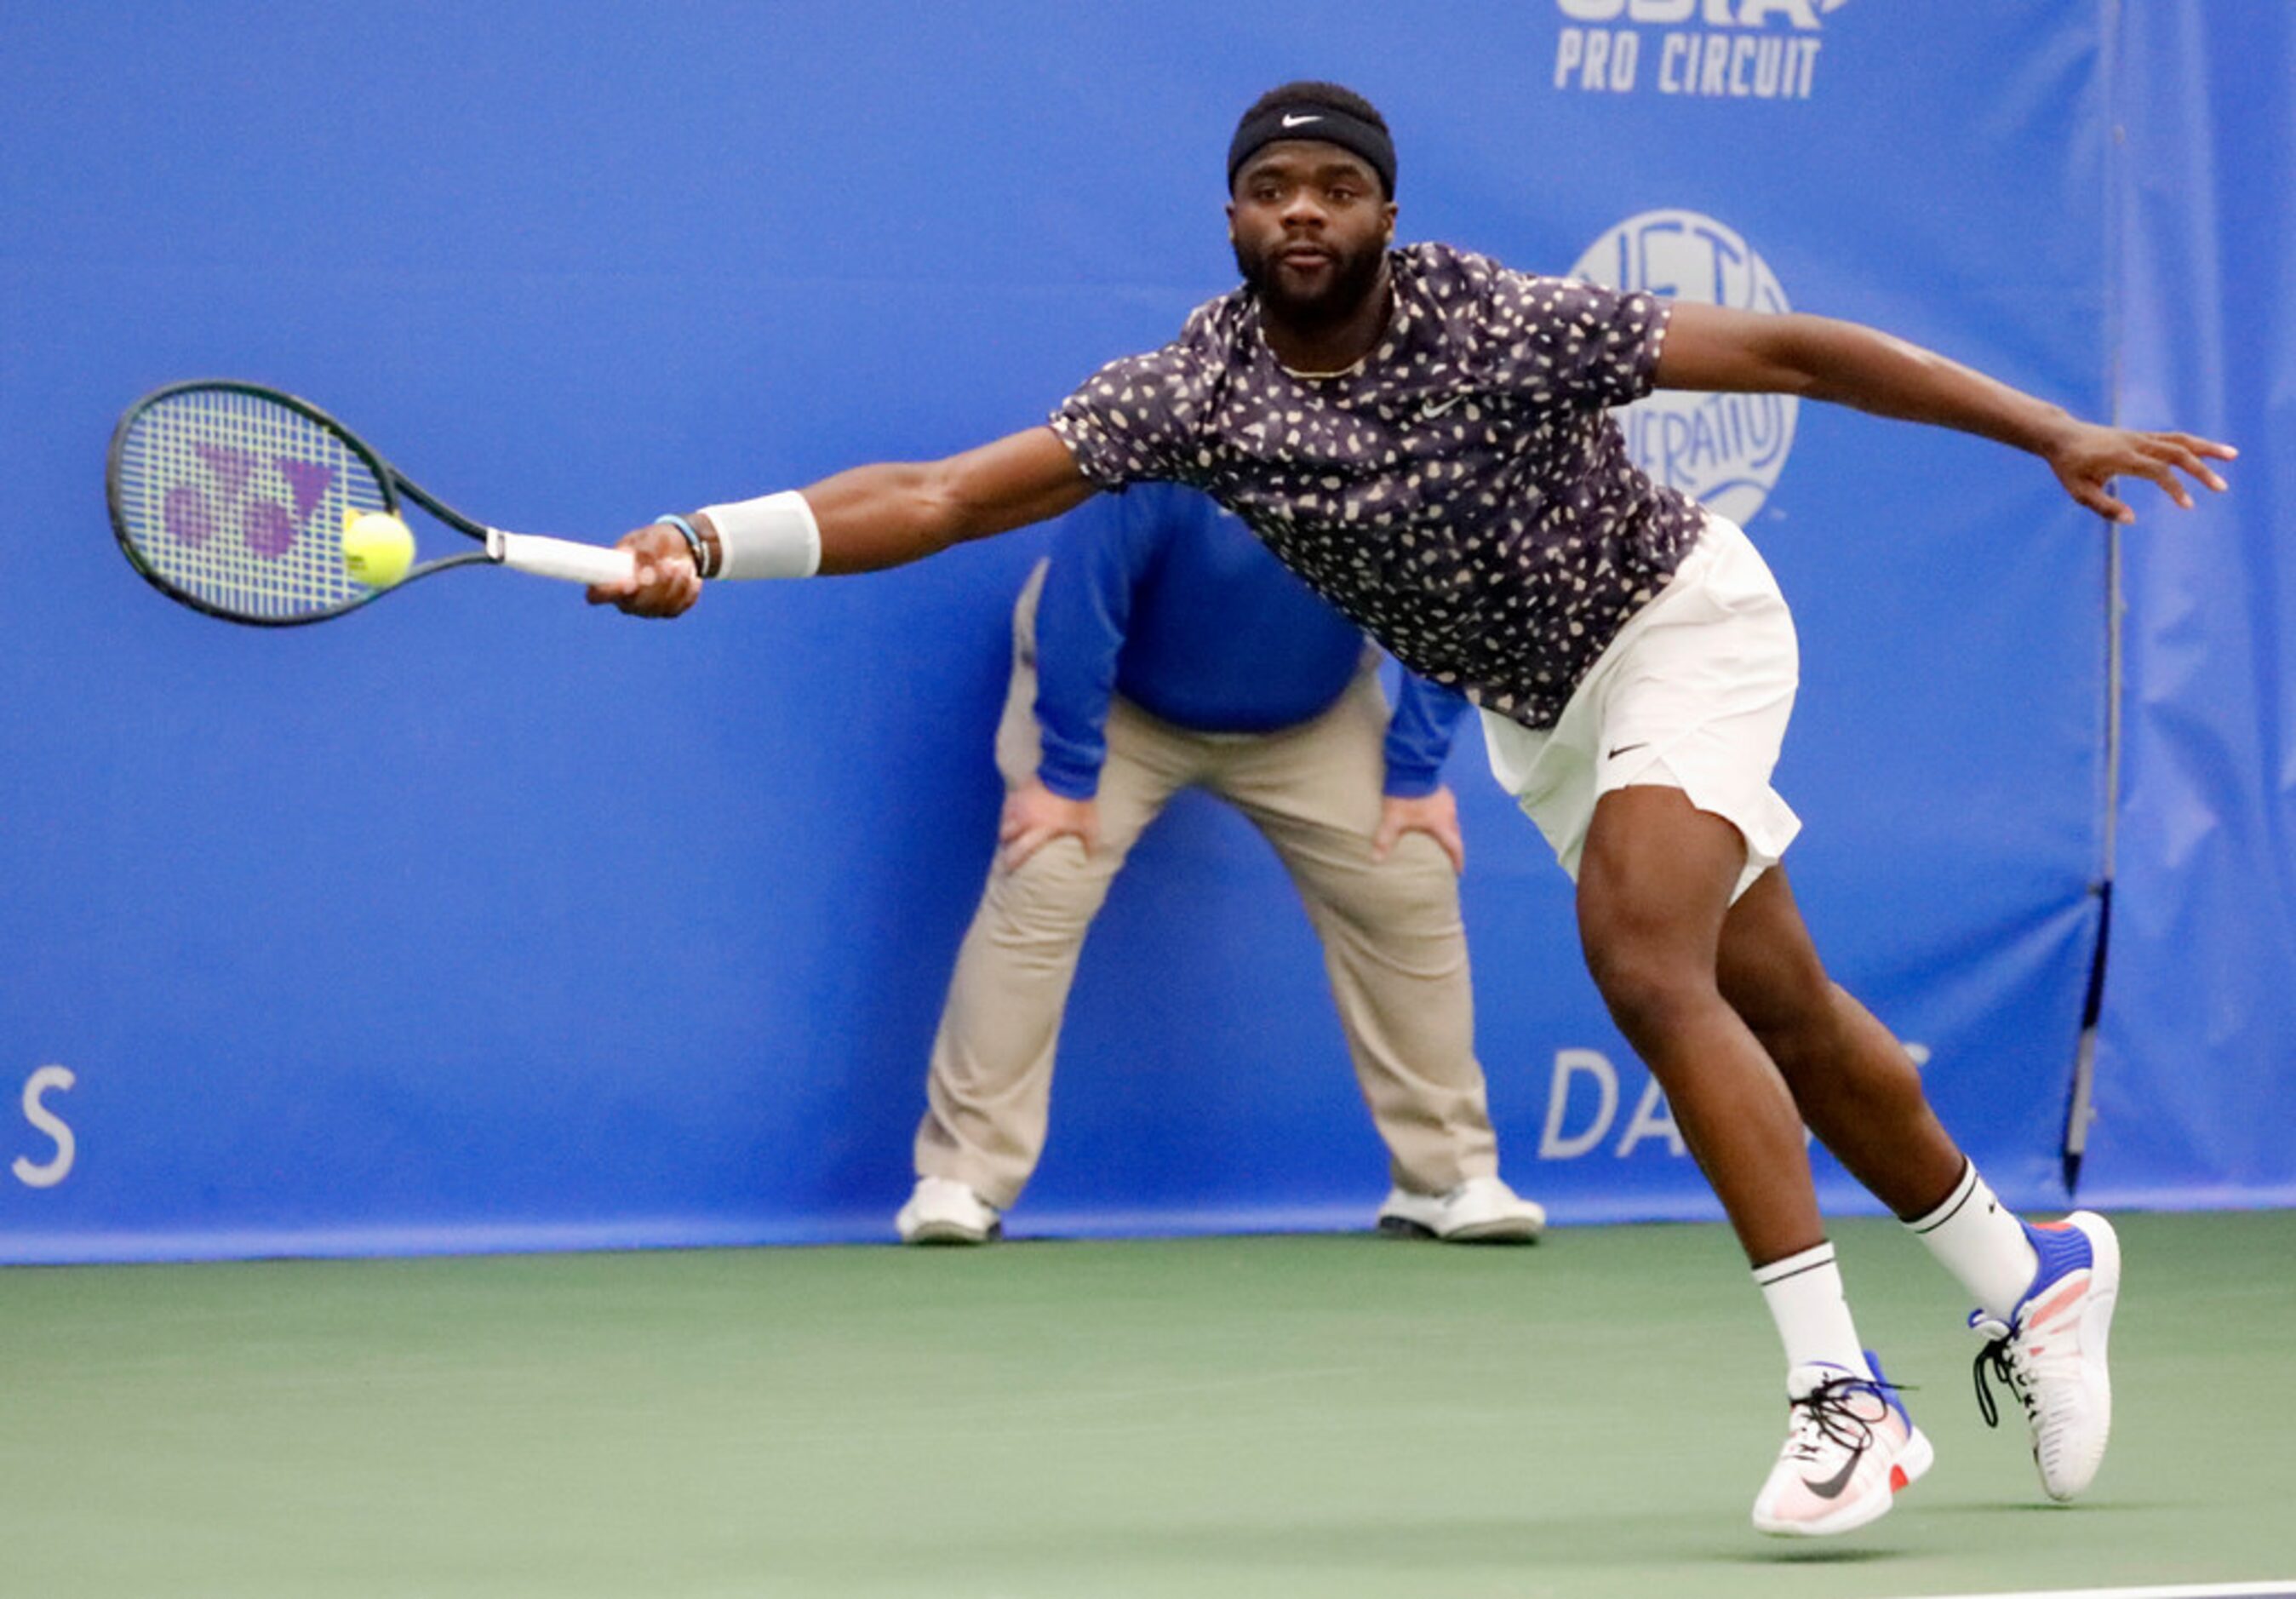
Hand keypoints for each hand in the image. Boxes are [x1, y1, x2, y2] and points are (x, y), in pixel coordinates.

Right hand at [586, 522, 701, 615]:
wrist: (682, 547)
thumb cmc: (657, 540)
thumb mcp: (650, 538)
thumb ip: (644, 552)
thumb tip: (642, 571)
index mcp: (611, 579)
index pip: (597, 594)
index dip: (608, 593)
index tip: (630, 582)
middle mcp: (625, 599)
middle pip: (634, 605)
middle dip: (653, 585)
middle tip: (667, 564)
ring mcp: (647, 609)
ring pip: (658, 607)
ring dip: (674, 584)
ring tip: (681, 564)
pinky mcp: (668, 611)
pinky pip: (678, 606)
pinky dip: (686, 589)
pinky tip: (689, 575)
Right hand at [999, 780, 1099, 870]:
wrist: (1070, 771)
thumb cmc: (1080, 801)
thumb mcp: (1089, 825)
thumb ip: (1088, 843)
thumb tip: (1089, 857)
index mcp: (1041, 829)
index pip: (1020, 850)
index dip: (1013, 861)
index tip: (1010, 868)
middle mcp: (1026, 818)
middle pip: (1005, 836)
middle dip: (1006, 847)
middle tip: (1007, 854)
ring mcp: (1020, 803)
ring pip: (1004, 821)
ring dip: (1007, 830)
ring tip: (1011, 836)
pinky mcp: (1019, 791)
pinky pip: (1008, 806)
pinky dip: (1009, 814)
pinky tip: (1014, 817)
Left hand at [1373, 787, 1464, 875]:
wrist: (1410, 766)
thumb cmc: (1404, 795)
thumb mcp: (1393, 819)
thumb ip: (1385, 840)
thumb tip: (1376, 859)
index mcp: (1441, 823)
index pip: (1455, 847)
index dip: (1457, 861)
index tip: (1457, 871)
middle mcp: (1449, 813)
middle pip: (1455, 834)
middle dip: (1452, 847)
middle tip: (1448, 857)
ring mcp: (1447, 800)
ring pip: (1451, 820)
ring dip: (1447, 831)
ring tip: (1439, 838)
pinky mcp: (1441, 790)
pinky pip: (1445, 808)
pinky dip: (1441, 817)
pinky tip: (1431, 816)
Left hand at [2042, 421, 2235, 524]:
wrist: (2062, 436)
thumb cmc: (2069, 467)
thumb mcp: (2079, 491)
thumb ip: (2104, 506)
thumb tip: (2132, 520)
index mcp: (2122, 458)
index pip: (2158, 471)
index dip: (2175, 487)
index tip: (2188, 505)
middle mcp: (2136, 443)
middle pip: (2177, 452)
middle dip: (2201, 469)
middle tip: (2222, 487)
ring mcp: (2141, 437)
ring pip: (2180, 439)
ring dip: (2207, 447)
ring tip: (2233, 455)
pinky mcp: (2142, 436)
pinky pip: (2173, 437)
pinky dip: (2193, 444)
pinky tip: (2209, 453)